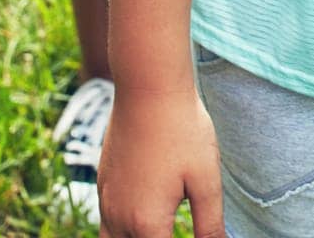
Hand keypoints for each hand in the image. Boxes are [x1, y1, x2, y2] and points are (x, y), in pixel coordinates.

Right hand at [98, 88, 223, 237]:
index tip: (194, 234)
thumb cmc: (183, 131)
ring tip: (158, 228)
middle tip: (174, 228)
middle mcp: (120, 220)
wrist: (148, 90)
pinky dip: (120, 231)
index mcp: (147, 224)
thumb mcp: (206, 178)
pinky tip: (142, 215)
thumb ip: (210, 223)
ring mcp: (106, 202)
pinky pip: (105, 224)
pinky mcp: (103, 184)